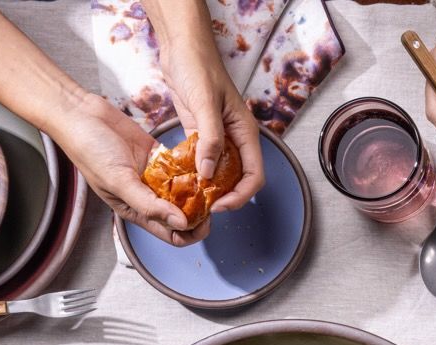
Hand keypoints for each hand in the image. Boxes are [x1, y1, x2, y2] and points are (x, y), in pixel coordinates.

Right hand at [52, 92, 210, 245]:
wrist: (79, 113)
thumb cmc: (90, 150)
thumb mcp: (119, 182)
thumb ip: (150, 205)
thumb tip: (181, 224)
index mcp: (137, 211)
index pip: (171, 234)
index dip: (191, 233)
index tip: (205, 220)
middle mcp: (147, 197)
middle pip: (182, 214)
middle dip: (199, 211)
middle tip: (212, 198)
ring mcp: (152, 176)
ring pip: (183, 190)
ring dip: (197, 188)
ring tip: (209, 180)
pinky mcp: (155, 155)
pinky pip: (179, 166)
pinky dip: (190, 165)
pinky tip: (200, 161)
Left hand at [158, 37, 264, 210]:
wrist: (182, 46)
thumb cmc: (198, 66)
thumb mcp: (205, 103)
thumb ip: (210, 140)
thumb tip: (209, 173)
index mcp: (245, 133)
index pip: (253, 176)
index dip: (240, 196)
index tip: (219, 205)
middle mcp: (235, 139)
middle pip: (238, 180)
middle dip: (225, 197)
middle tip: (204, 206)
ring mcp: (218, 139)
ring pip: (220, 174)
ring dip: (209, 189)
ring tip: (192, 198)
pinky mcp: (200, 136)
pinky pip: (202, 163)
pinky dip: (195, 175)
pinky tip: (183, 181)